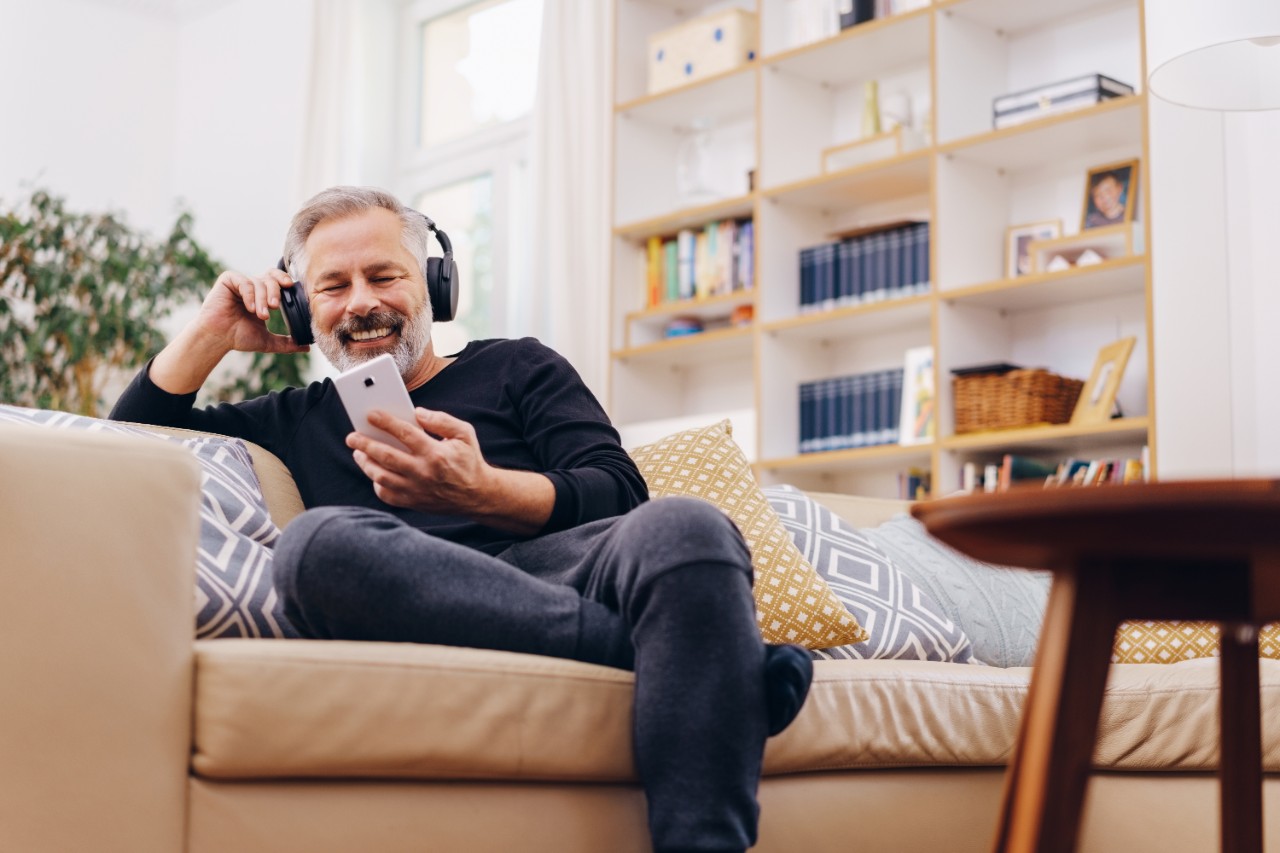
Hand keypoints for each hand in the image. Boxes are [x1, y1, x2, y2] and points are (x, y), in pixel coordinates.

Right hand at [196, 267, 309, 354]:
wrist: (217, 338)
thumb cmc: (238, 338)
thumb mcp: (267, 341)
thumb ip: (287, 343)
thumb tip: (307, 348)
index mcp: (263, 295)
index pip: (278, 280)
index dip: (285, 280)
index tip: (292, 287)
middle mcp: (253, 286)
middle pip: (271, 277)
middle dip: (275, 291)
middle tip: (275, 306)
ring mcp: (240, 282)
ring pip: (258, 281)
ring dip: (262, 298)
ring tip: (261, 315)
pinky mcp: (227, 280)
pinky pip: (243, 281)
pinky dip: (249, 294)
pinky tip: (250, 308)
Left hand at [347, 408, 495, 515]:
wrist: (478, 495)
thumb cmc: (469, 460)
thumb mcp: (465, 434)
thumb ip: (442, 420)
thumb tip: (418, 412)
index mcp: (436, 453)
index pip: (405, 433)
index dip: (385, 422)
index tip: (370, 414)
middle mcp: (423, 472)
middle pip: (386, 456)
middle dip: (365, 444)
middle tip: (352, 436)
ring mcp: (416, 490)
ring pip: (381, 477)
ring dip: (366, 464)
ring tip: (359, 453)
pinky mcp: (413, 503)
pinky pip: (386, 494)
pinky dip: (377, 483)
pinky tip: (375, 472)